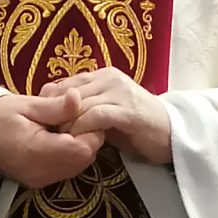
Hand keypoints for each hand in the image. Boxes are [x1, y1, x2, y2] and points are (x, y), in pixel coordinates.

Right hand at [0, 90, 103, 188]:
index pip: (83, 149)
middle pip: (84, 159)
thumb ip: (55, 106)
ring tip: (63, 126)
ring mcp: (42, 181)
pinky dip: (70, 154)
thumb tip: (78, 98)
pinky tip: (57, 138)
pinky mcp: (41, 182)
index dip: (90, 130)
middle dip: (87, 136)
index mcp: (37, 152)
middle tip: (72, 117)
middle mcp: (41, 172)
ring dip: (79, 145)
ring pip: (79, 165)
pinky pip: (67, 169)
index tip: (81, 112)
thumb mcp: (25, 105)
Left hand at [43, 67, 172, 167]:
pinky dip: (82, 128)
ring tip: (60, 141)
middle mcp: (110, 78)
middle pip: (68, 93)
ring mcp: (120, 92)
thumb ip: (84, 110)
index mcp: (103, 76)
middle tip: (48, 136)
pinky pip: (96, 116)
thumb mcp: (106, 115)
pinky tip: (77, 141)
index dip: (49, 104)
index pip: (64, 84)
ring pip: (79, 104)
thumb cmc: (137, 128)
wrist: (174, 135)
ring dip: (66, 124)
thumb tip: (54, 116)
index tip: (43, 124)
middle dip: (54, 116)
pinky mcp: (128, 110)